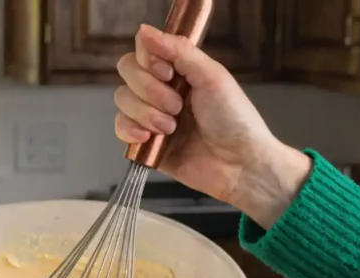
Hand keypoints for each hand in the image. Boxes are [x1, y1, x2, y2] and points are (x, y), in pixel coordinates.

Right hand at [115, 24, 311, 228]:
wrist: (239, 165)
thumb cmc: (235, 120)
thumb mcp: (211, 76)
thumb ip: (179, 50)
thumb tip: (144, 30)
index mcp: (179, 71)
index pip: (143, 51)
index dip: (148, 60)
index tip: (168, 73)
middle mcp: (162, 91)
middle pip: (128, 73)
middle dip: (150, 90)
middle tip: (177, 107)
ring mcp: (152, 118)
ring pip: (123, 100)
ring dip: (145, 113)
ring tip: (171, 128)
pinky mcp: (146, 146)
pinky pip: (121, 129)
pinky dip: (130, 130)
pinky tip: (148, 137)